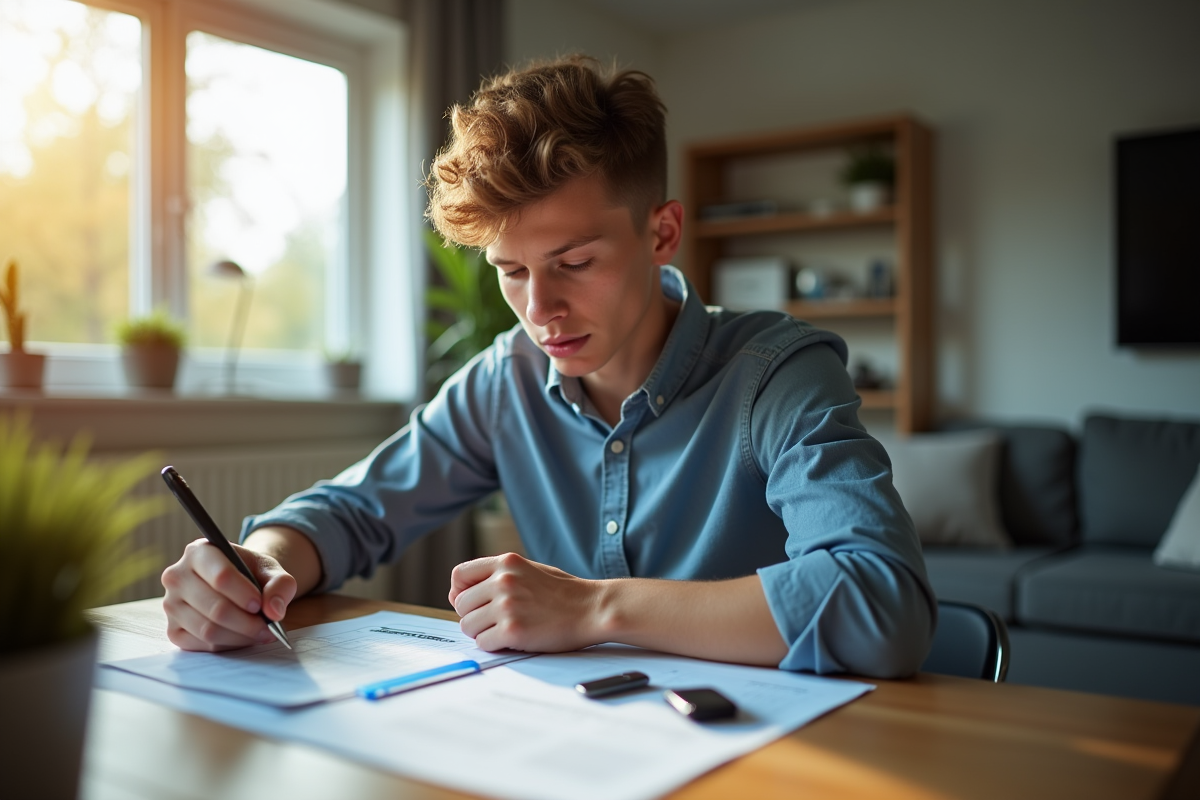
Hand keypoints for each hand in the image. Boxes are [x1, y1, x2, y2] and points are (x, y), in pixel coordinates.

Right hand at [161, 538, 297, 650]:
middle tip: (269, 628)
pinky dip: (227, 645)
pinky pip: (201, 644)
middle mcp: (177, 576)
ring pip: (208, 630)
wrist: (238, 584)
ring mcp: (171, 604)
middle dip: (248, 623)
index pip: (220, 577)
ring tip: (261, 633)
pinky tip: (242, 637)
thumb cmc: (252, 573)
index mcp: (199, 552)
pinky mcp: (172, 629)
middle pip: (215, 608)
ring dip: (240, 636)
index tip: (260, 605)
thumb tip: (274, 611)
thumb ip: (280, 585)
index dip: (243, 594)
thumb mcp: (271, 570)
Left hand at [448, 553, 600, 652]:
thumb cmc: (564, 593)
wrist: (593, 609)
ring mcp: (507, 606)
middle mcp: (503, 581)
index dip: (460, 592)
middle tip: (496, 621)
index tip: (473, 604)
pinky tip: (514, 640)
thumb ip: (497, 577)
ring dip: (483, 632)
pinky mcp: (513, 631)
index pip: (459, 575)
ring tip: (507, 630)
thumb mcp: (530, 570)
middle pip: (461, 604)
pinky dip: (494, 645)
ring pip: (468, 626)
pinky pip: (483, 643)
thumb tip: (458, 595)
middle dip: (474, 616)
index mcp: (506, 562)